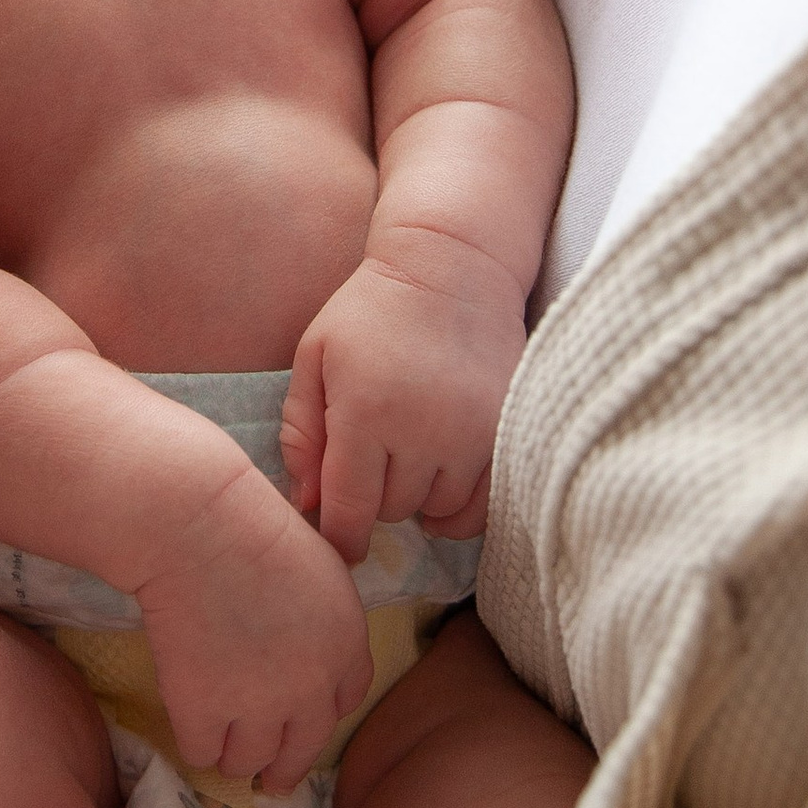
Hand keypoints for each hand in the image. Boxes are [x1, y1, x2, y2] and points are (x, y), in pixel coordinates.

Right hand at [132, 468, 371, 794]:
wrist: (199, 528)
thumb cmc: (253, 524)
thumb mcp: (319, 563)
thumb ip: (323, 612)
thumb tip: (309, 629)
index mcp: (347, 643)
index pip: (345, 702)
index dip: (320, 711)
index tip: (302, 716)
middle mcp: (313, 687)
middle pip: (302, 750)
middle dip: (284, 768)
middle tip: (270, 779)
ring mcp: (259, 705)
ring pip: (249, 761)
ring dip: (236, 756)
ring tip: (222, 748)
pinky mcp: (205, 711)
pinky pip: (202, 753)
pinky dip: (197, 744)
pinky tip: (191, 729)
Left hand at [282, 241, 527, 557]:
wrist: (452, 267)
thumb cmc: (370, 310)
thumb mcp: (314, 357)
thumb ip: (302, 432)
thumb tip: (306, 505)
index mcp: (366, 412)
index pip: (350, 510)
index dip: (339, 537)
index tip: (337, 541)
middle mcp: (424, 431)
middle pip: (393, 512)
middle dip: (373, 498)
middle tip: (371, 460)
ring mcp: (473, 435)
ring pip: (438, 512)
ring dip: (417, 498)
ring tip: (406, 457)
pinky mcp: (506, 433)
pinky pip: (484, 506)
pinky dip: (459, 507)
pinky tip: (440, 481)